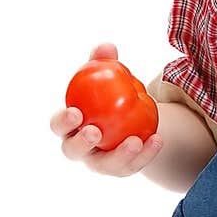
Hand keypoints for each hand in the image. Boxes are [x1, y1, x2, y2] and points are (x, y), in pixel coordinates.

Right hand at [50, 42, 163, 177]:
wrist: (128, 119)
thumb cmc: (108, 95)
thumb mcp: (107, 77)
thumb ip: (104, 62)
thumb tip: (107, 47)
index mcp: (69, 126)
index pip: (58, 126)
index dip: (63, 121)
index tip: (76, 112)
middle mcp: (79, 148)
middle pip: (72, 151)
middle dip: (81, 143)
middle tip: (95, 131)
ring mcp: (98, 162)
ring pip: (105, 165)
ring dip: (119, 155)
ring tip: (134, 141)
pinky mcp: (120, 169)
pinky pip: (132, 165)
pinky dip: (146, 154)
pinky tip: (158, 139)